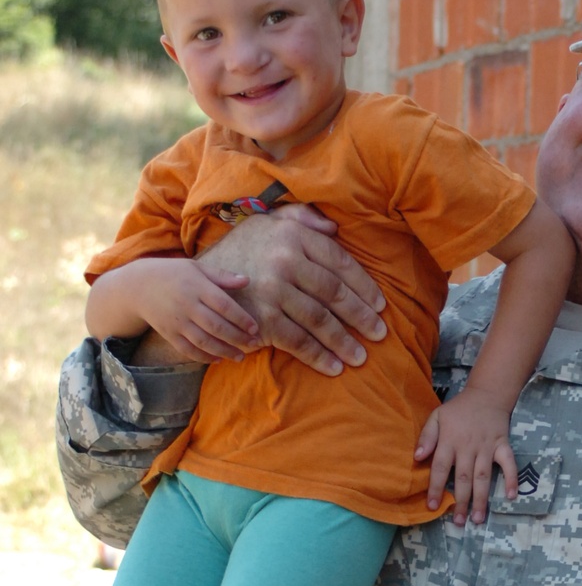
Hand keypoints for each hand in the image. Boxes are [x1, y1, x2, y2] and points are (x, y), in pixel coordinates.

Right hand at [129, 259, 259, 362]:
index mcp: (197, 286)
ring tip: (240, 357)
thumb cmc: (174, 274)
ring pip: (204, 341)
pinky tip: (218, 359)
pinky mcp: (168, 333)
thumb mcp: (197, 268)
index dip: (241, 318)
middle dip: (237, 338)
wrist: (139, 286)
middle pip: (216, 326)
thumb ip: (222, 276)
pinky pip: (188, 349)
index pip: (224, 305)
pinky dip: (203, 357)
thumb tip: (247, 280)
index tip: (255, 328)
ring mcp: (177, 322)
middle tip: (254, 344)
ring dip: (224, 351)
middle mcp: (187, 305)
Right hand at [200, 204, 386, 375]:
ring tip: (360, 357)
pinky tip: (333, 367)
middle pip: (334, 293)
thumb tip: (334, 227)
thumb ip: (300, 218)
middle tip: (380, 334)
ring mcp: (273, 290)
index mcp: (293, 235)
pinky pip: (297, 340)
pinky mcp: (262, 318)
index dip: (364, 286)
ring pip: (319, 320)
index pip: (339, 262)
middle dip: (361, 317)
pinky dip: (318, 356)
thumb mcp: (268, 222)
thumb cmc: (243, 250)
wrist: (196, 280)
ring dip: (344, 342)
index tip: (380, 305)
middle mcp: (284, 259)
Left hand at [415, 387, 517, 525]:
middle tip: (458, 522)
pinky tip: (511, 496)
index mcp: (450, 441)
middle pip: (463, 478)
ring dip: (481, 499)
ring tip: (478, 519)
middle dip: (460, 502)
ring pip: (483, 477)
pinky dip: (512, 479)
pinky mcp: (502, 446)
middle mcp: (468, 447)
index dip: (435, 488)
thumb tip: (417, 457)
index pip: (440, 468)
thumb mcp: (437, 416)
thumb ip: (426, 437)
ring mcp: (487, 447)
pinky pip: (509, 464)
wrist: (487, 394)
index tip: (432, 507)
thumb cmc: (458, 410)